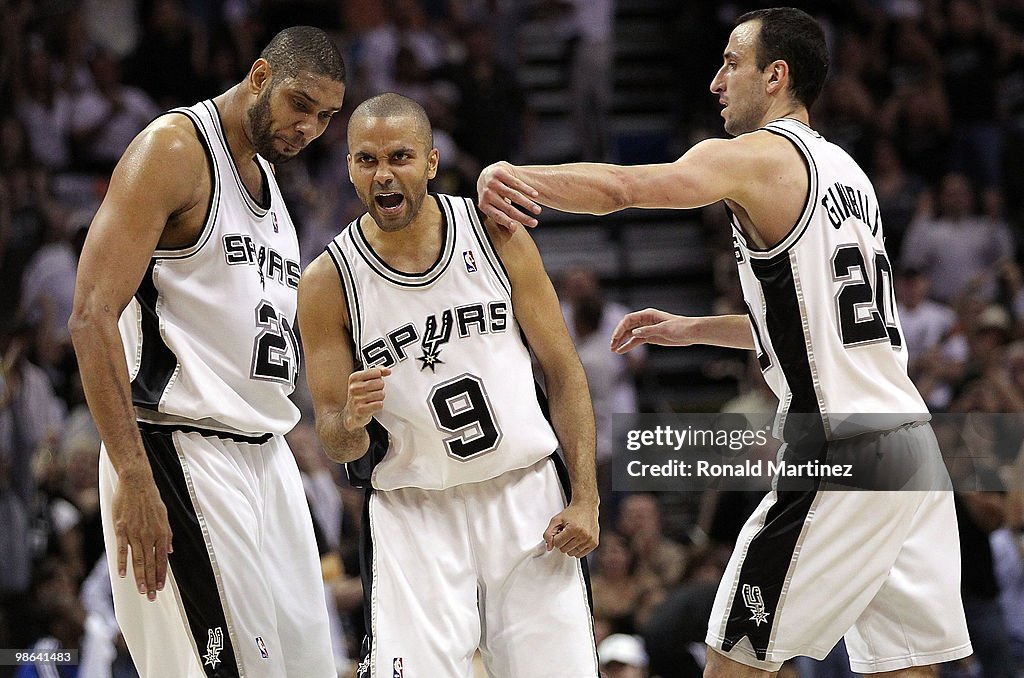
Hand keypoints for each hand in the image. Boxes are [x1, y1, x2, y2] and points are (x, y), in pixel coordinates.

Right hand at [112, 472, 172, 599]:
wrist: (137, 483)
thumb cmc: (151, 499)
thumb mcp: (164, 515)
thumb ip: (167, 534)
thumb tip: (170, 551)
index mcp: (161, 532)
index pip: (162, 559)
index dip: (161, 574)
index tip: (160, 588)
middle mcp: (149, 535)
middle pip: (151, 563)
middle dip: (151, 581)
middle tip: (151, 597)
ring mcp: (135, 533)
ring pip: (138, 559)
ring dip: (140, 577)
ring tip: (141, 590)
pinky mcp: (122, 529)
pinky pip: (122, 549)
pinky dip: (122, 562)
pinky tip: (123, 574)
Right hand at [343, 366, 390, 429]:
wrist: (351, 413)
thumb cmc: (359, 396)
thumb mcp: (363, 381)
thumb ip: (376, 372)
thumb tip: (387, 371)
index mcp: (354, 378)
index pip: (376, 372)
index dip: (380, 376)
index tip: (378, 379)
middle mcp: (354, 388)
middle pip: (380, 383)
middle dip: (381, 388)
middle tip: (375, 391)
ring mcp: (357, 399)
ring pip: (381, 394)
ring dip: (380, 397)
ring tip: (373, 399)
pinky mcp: (361, 410)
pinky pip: (379, 404)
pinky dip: (379, 405)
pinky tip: (373, 405)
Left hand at [477, 161, 540, 231]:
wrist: (488, 173)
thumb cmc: (493, 194)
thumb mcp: (493, 206)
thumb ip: (502, 217)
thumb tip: (513, 230)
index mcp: (484, 205)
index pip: (497, 216)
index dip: (506, 222)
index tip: (515, 228)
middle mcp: (487, 194)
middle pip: (508, 208)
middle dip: (522, 217)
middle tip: (534, 223)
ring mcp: (493, 182)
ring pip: (514, 195)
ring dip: (528, 204)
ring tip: (538, 211)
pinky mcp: (500, 172)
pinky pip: (516, 183)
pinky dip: (527, 190)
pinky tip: (535, 195)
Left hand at [543, 500, 598, 557]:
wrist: (586, 506)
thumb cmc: (572, 512)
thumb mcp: (556, 520)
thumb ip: (548, 533)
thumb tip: (549, 547)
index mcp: (573, 528)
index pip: (557, 544)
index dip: (556, 538)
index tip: (560, 531)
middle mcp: (583, 535)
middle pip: (564, 550)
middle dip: (562, 542)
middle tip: (566, 533)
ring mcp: (590, 540)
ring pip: (572, 554)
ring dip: (569, 546)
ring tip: (572, 536)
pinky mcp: (594, 543)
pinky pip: (580, 555)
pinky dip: (577, 549)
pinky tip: (577, 540)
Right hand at [610, 308, 689, 353]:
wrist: (691, 333)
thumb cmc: (680, 327)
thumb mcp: (664, 329)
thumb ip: (648, 330)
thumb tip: (634, 332)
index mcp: (648, 314)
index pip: (628, 320)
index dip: (620, 328)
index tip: (615, 338)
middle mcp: (645, 321)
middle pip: (626, 327)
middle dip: (618, 336)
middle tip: (611, 346)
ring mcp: (646, 329)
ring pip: (629, 334)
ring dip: (621, 341)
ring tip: (613, 350)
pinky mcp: (650, 337)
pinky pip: (636, 341)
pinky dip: (628, 345)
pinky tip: (621, 350)